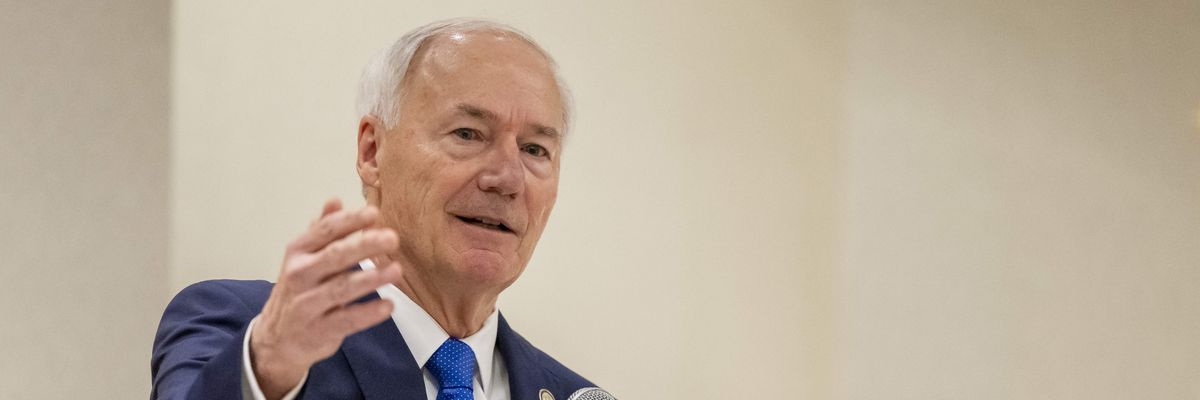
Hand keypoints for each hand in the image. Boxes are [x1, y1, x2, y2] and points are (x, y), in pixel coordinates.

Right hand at [249, 198, 401, 399]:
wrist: (276, 338)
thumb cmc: (299, 289)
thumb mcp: (303, 258)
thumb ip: (321, 230)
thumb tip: (336, 201)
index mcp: (297, 252)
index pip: (324, 231)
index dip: (349, 221)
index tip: (374, 213)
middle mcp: (299, 275)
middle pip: (335, 256)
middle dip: (364, 246)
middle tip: (392, 238)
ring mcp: (307, 304)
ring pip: (342, 288)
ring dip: (371, 278)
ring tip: (396, 270)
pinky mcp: (319, 331)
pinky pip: (347, 320)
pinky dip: (368, 313)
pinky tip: (389, 305)